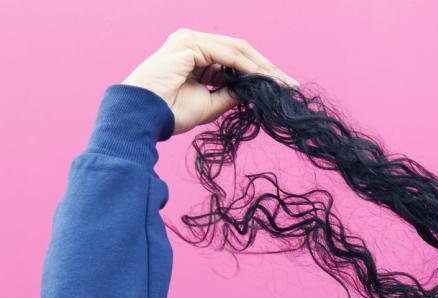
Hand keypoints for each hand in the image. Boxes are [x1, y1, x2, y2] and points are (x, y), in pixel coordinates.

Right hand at [121, 28, 299, 136]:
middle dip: (268, 68)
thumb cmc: (171, 112)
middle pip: (241, 51)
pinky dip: (248, 67)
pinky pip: (228, 55)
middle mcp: (193, 43)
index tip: (283, 89)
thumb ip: (232, 93)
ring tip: (282, 84)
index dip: (261, 72)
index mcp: (196, 55)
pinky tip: (264, 80)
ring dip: (263, 68)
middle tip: (291, 86)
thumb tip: (256, 91)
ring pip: (238, 50)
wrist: (143, 115)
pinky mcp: (189, 44)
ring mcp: (190, 40)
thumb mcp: (211, 103)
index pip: (236, 59)